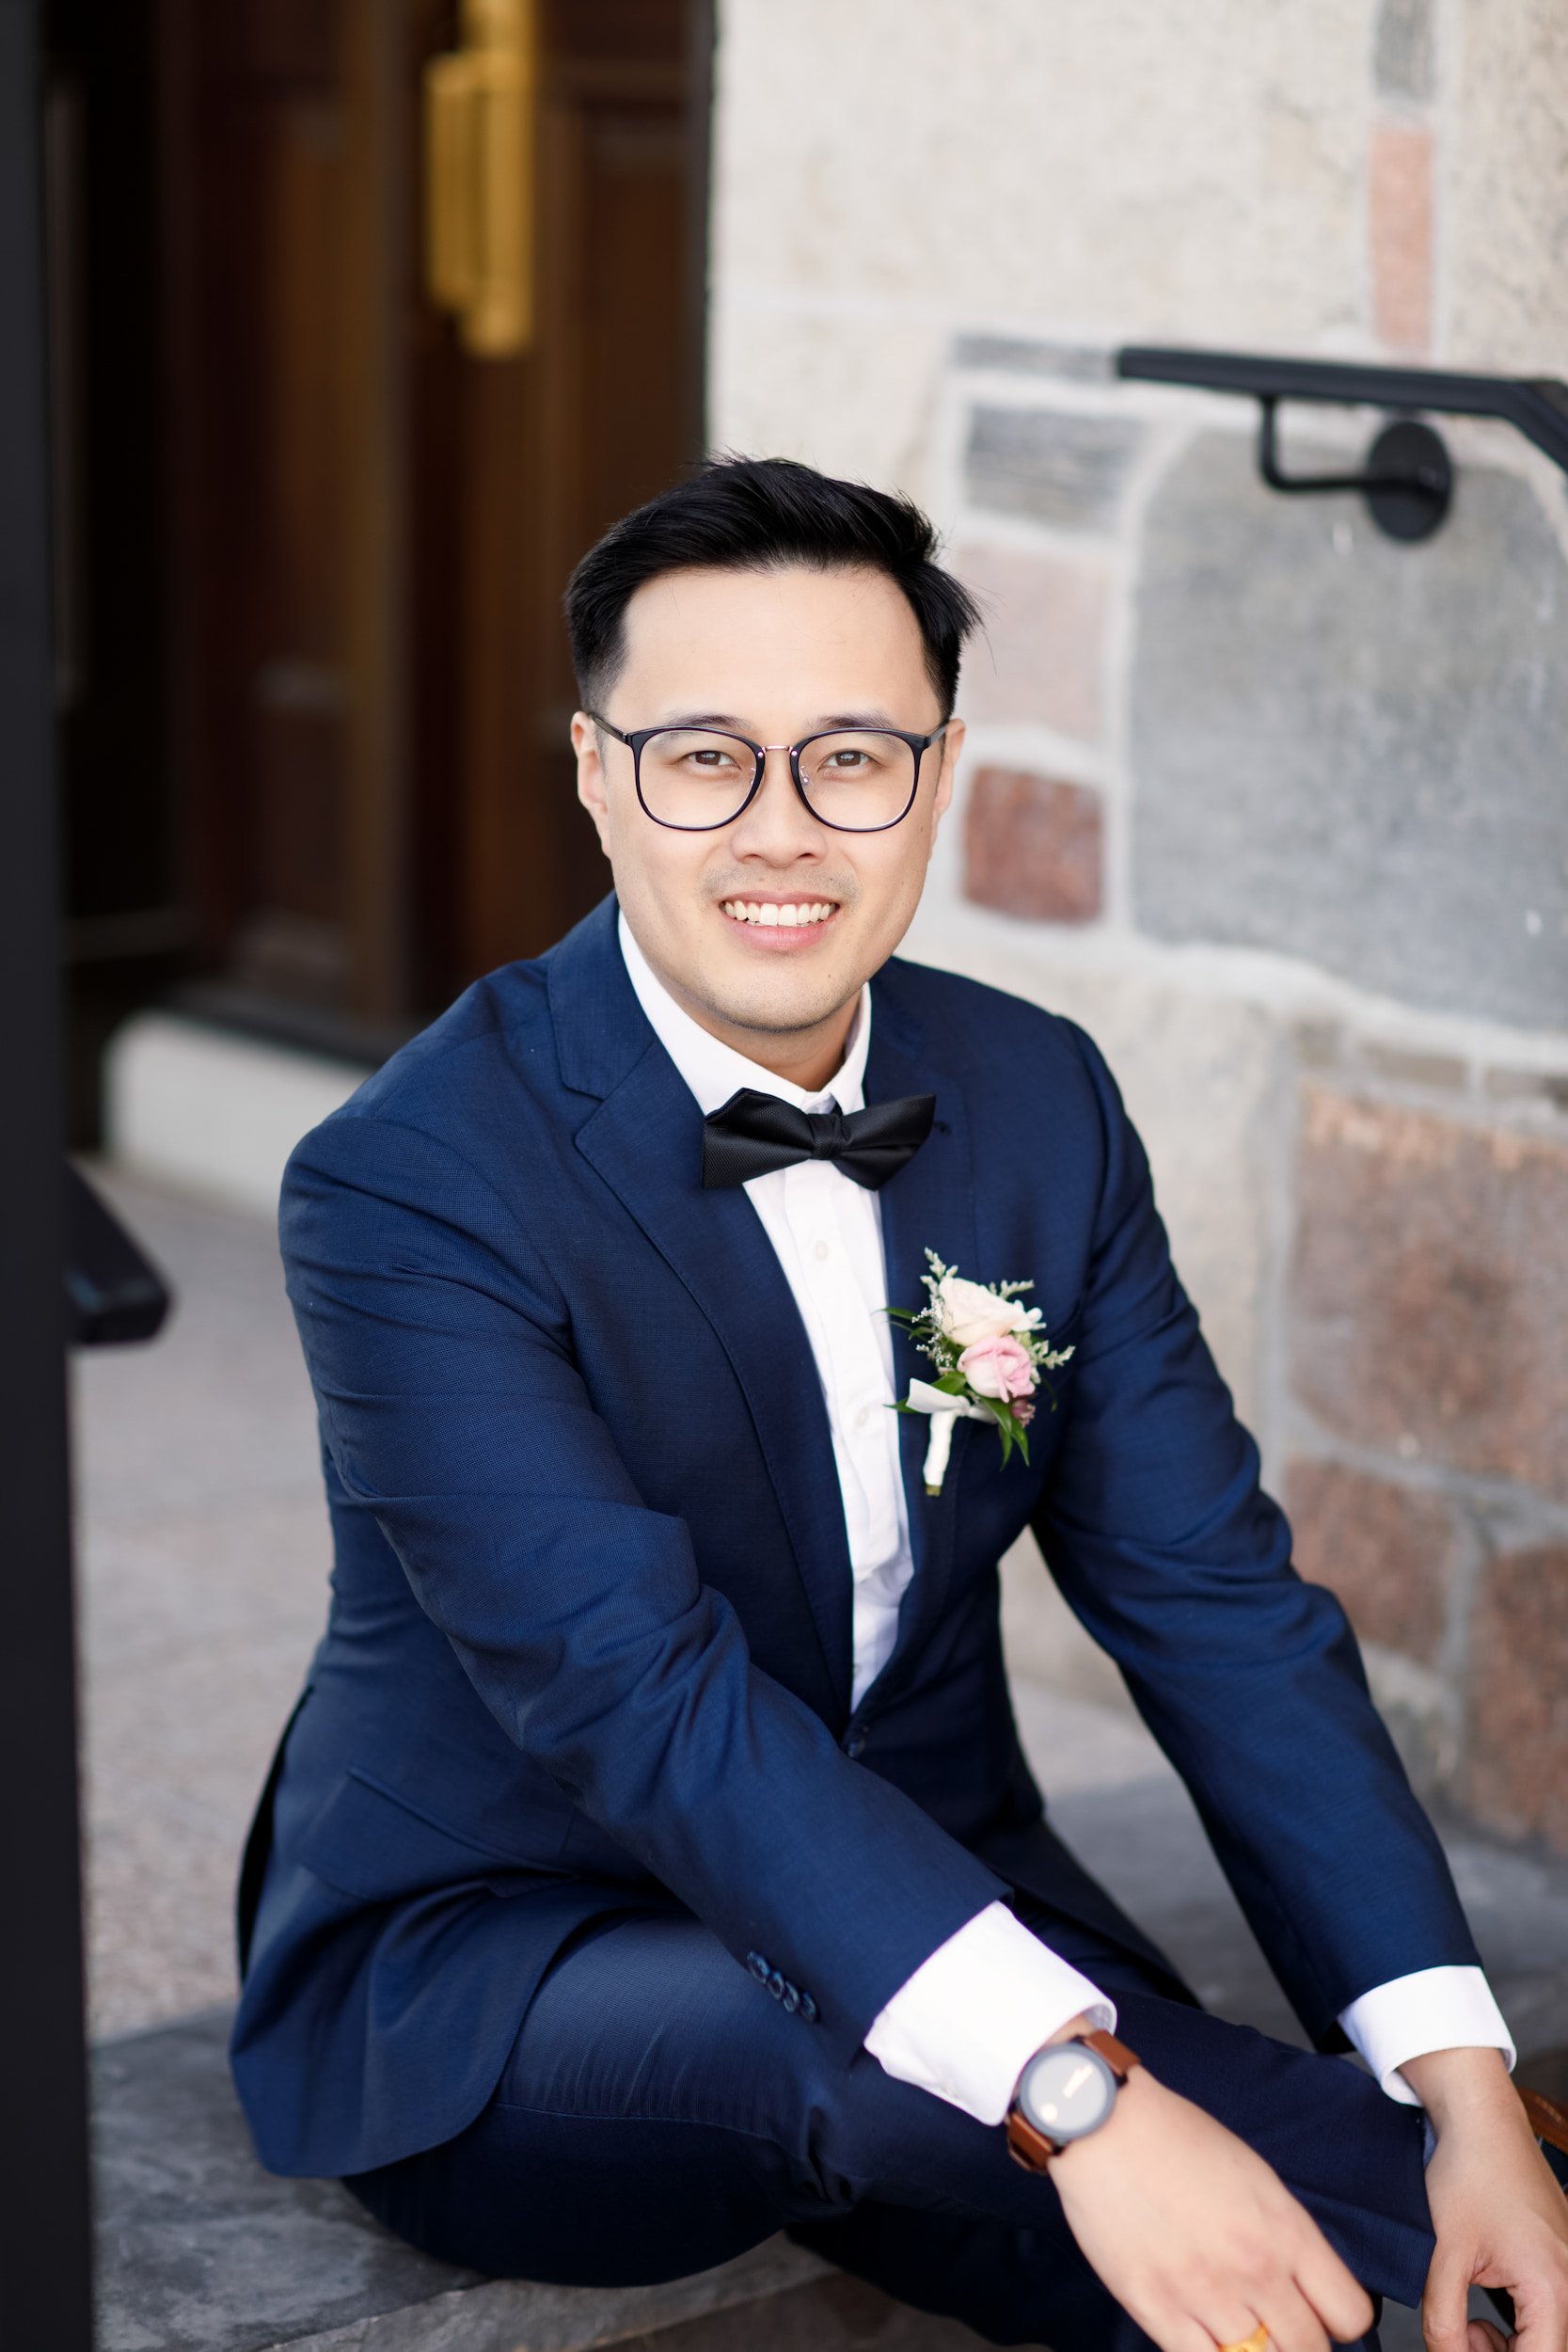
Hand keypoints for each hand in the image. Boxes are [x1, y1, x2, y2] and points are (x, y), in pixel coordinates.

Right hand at [1050, 2063, 1374, 2351]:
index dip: (1338, 2321)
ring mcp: (1206, 2294)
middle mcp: (1255, 2270)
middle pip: (1309, 2350)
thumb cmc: (1177, 2138)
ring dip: (1252, 2349)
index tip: (1321, 2315)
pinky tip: (1203, 2337)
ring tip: (1233, 2322)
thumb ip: (1283, 2235)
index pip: (1348, 2314)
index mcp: (1286, 2230)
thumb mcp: (1255, 2176)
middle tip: (1276, 2328)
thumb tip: (1298, 2283)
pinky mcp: (1157, 2309)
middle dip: (1297, 2342)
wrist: (1107, 2125)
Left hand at [1401, 2047, 1567, 2351]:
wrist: (1480, 2121)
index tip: (1461, 2350)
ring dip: (1509, 2346)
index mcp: (1553, 2288)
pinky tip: (1484, 2310)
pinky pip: (1547, 2312)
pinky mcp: (1561, 2261)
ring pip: (1546, 2337)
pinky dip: (1517, 2323)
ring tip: (1468, 2322)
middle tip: (1460, 2336)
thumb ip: (1443, 2319)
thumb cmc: (1468, 2173)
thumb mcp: (1443, 2253)